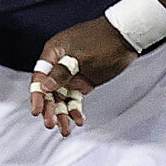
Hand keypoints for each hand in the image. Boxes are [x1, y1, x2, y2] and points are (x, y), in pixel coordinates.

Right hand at [29, 16, 138, 135]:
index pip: (39, 78)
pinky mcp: (83, 82)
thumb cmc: (104, 40)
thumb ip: (62, 72)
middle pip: (49, 91)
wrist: (128, 36)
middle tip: (51, 124)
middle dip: (50, 109)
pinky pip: (75, 98)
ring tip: (65, 129)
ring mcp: (71, 75)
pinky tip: (79, 120)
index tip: (37, 111)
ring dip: (62, 113)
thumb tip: (44, 86)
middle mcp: (59, 65)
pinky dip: (76, 109)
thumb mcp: (81, 57)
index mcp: (53, 54)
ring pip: (62, 98)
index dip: (37, 96)